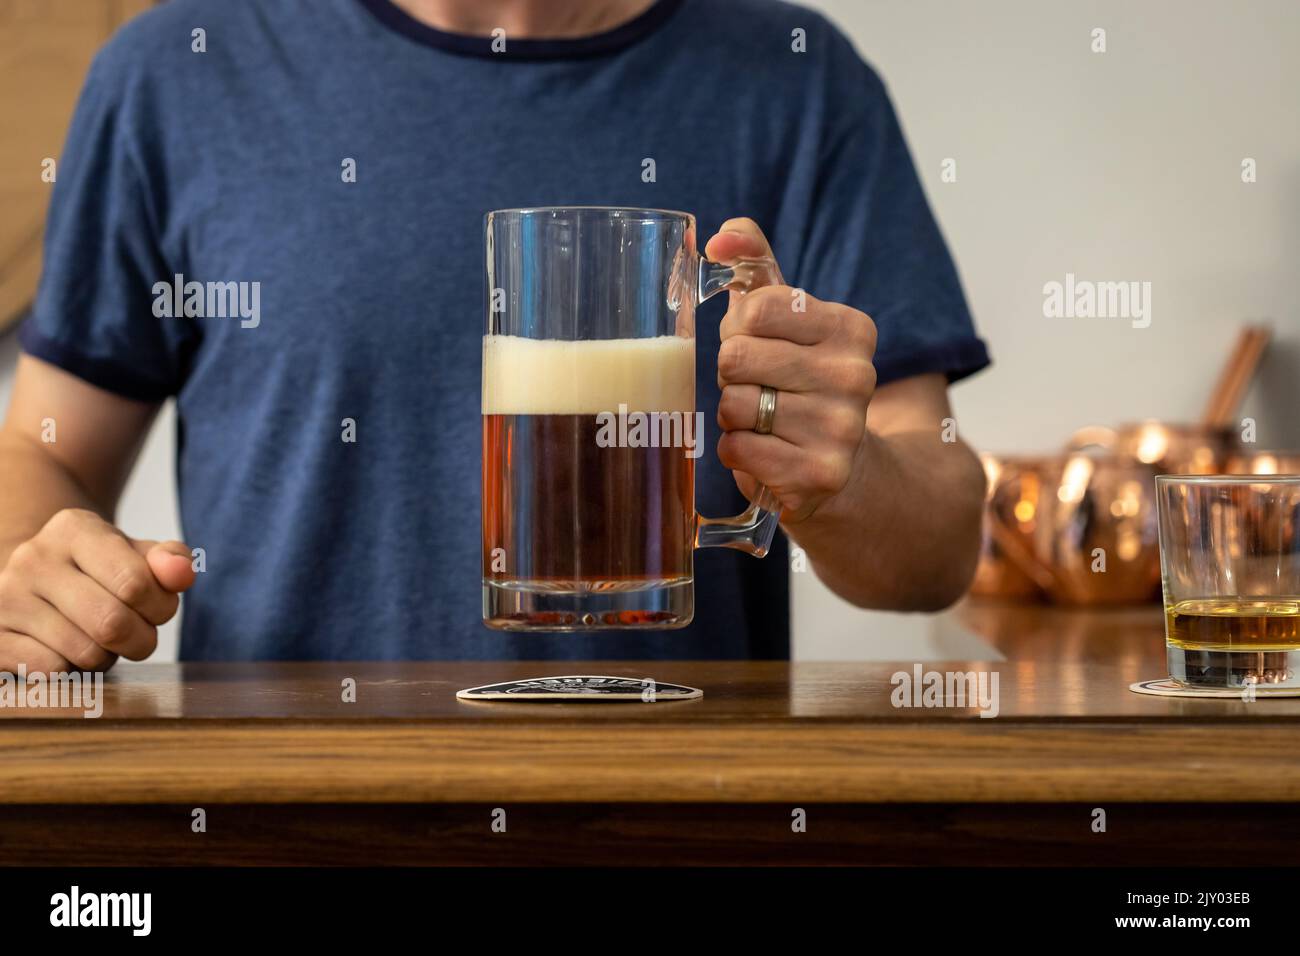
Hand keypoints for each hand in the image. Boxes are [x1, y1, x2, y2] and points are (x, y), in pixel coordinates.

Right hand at [0, 509, 195, 673]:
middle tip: (138, 633)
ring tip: (100, 638)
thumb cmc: (101, 569)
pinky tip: (70, 649)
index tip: (157, 608)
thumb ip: (171, 561)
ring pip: (84, 653)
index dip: (161, 607)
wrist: (36, 580)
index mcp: (74, 529)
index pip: (135, 582)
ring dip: (109, 657)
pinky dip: (75, 671)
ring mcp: (5, 598)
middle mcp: (33, 559)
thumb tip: (182, 574)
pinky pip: (53, 672)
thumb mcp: (138, 554)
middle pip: (112, 624)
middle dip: (141, 639)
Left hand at [707, 218, 877, 523]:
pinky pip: (737, 449)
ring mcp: (842, 428)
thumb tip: (719, 237)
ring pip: (733, 405)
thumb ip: (753, 262)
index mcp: (851, 328)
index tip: (759, 345)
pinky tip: (764, 450)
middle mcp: (856, 376)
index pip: (754, 310)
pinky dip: (735, 450)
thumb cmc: (799, 377)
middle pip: (735, 358)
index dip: (738, 330)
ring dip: (733, 415)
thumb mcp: (785, 315)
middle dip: (730, 375)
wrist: (841, 465)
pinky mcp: (820, 473)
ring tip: (763, 420)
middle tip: (757, 387)